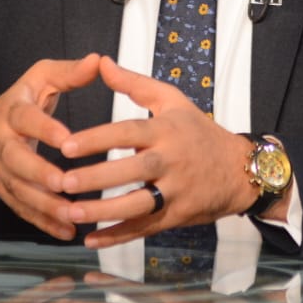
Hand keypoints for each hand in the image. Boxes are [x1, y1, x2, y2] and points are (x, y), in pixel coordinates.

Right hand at [0, 53, 104, 240]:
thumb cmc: (18, 103)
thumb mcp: (39, 79)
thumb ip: (68, 73)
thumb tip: (97, 61)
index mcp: (12, 112)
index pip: (25, 119)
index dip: (44, 129)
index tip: (66, 138)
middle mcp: (2, 143)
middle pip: (16, 160)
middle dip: (39, 173)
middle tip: (63, 182)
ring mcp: (1, 171)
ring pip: (19, 190)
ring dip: (45, 205)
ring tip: (72, 213)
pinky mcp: (5, 192)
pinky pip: (23, 210)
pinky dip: (44, 223)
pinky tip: (67, 230)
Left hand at [53, 57, 258, 247]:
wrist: (240, 170)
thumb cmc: (199, 132)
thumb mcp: (172, 101)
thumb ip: (134, 83)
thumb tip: (101, 63)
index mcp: (166, 130)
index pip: (128, 132)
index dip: (98, 139)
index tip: (68, 145)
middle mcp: (172, 161)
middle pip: (132, 170)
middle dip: (97, 178)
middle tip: (63, 181)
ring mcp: (176, 191)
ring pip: (138, 204)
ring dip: (104, 212)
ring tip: (71, 211)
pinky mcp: (177, 216)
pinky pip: (145, 228)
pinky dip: (118, 237)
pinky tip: (91, 239)